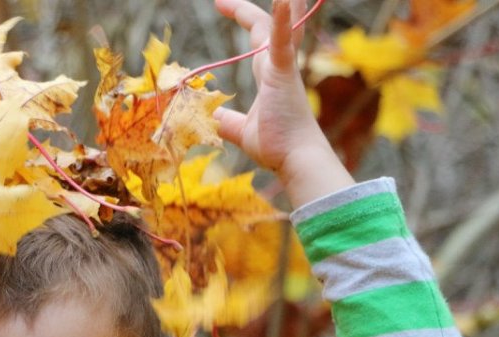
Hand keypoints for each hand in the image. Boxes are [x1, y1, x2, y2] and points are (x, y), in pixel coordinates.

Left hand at [212, 0, 352, 206]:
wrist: (295, 159)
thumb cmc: (275, 146)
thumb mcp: (239, 130)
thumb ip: (223, 119)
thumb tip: (203, 116)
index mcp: (270, 75)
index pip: (257, 38)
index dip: (243, 17)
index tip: (220, 4)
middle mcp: (278, 67)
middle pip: (266, 26)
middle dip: (245, 8)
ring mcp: (283, 68)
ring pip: (283, 26)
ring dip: (284, 6)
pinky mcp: (284, 74)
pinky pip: (283, 43)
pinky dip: (282, 21)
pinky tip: (281, 0)